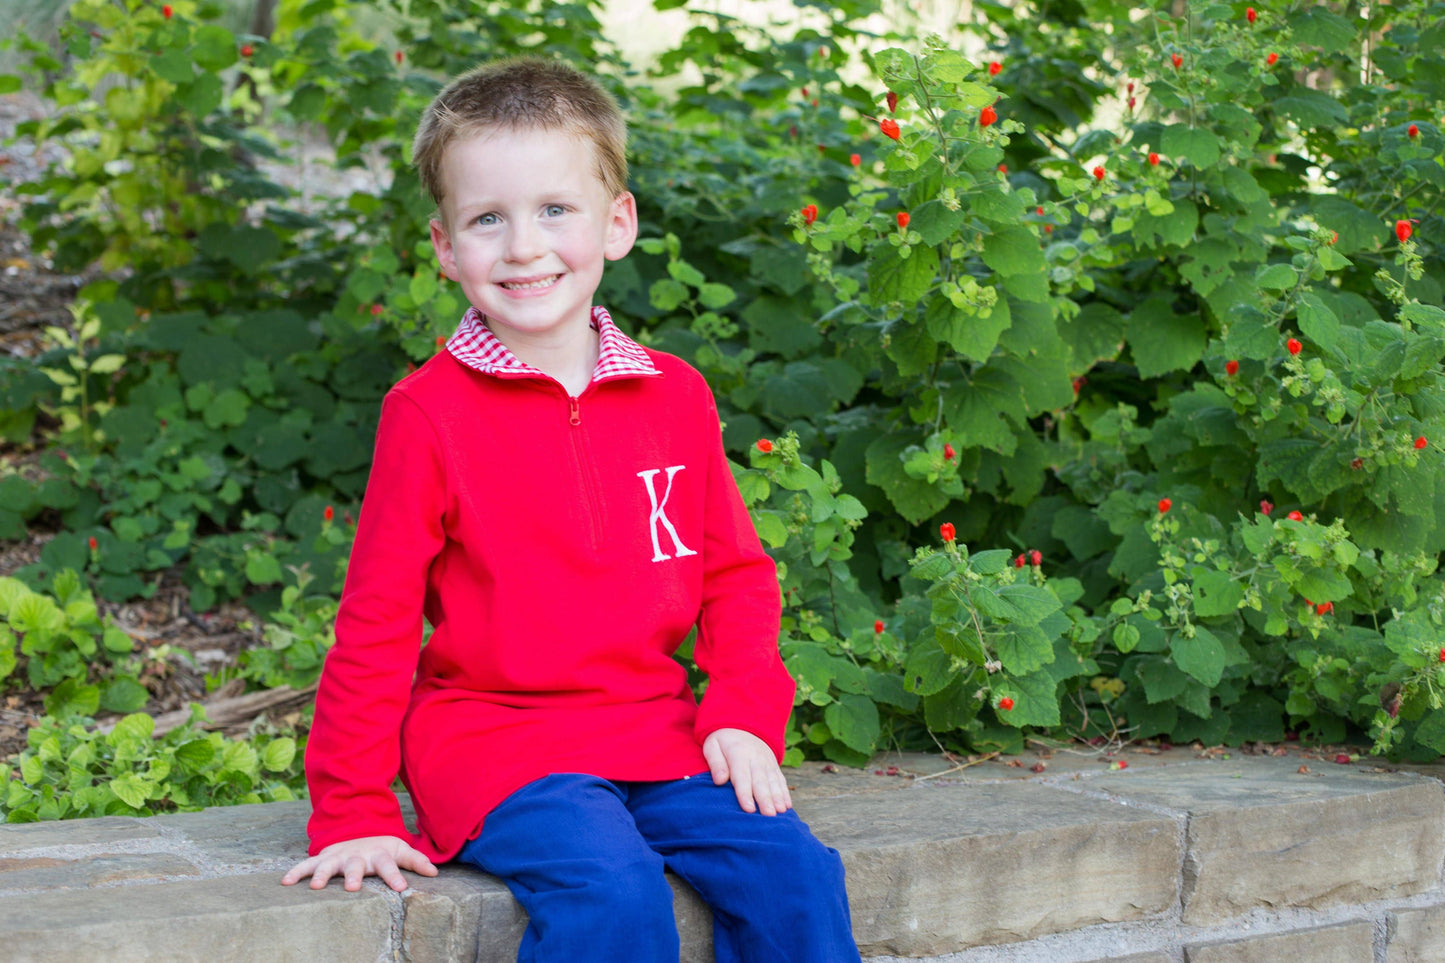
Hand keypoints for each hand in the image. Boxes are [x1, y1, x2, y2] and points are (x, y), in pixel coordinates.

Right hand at [281, 835, 438, 892]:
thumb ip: (416, 861)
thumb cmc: (382, 847)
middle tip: (353, 888)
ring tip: (314, 887)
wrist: (359, 828)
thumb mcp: (401, 850)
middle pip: (357, 866)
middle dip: (355, 876)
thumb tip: (435, 872)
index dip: (396, 876)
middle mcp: (358, 856)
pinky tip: (284, 882)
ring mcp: (339, 856)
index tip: (401, 888)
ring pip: (329, 865)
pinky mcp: (324, 857)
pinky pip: (307, 865)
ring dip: (323, 875)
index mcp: (379, 855)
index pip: (390, 866)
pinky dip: (296, 871)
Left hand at [701, 727, 792, 815]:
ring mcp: (766, 762)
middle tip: (769, 815)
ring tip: (780, 812)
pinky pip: (780, 779)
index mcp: (738, 754)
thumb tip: (719, 781)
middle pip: (760, 782)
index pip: (742, 776)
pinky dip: (784, 792)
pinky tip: (787, 805)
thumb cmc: (722, 741)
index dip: (745, 794)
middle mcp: (755, 759)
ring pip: (773, 781)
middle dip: (765, 799)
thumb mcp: (712, 746)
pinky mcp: (773, 765)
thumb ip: (715, 763)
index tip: (749, 809)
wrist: (742, 726)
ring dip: (777, 797)